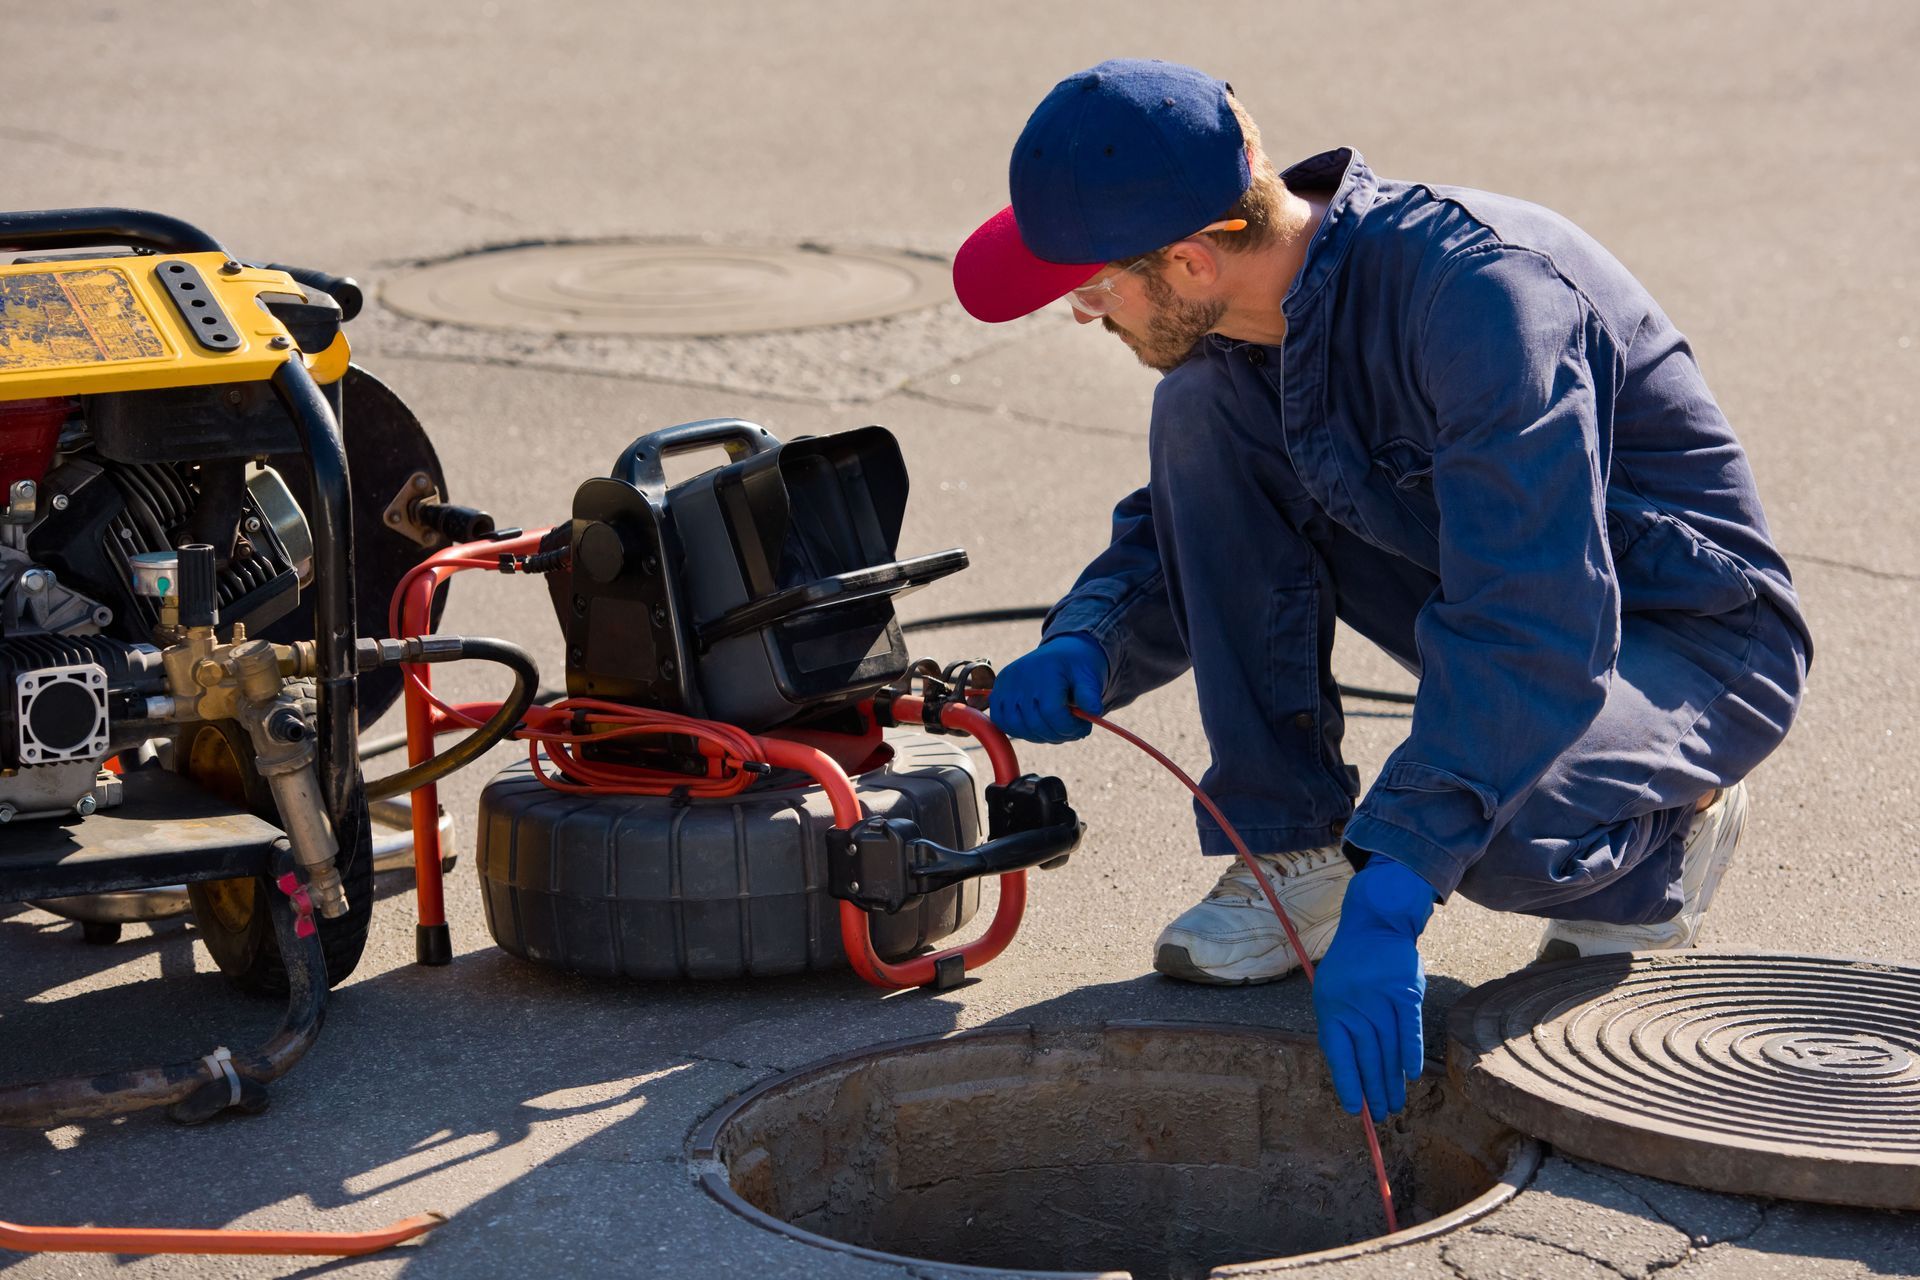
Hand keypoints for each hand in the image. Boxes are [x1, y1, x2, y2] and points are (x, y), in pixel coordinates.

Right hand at [988, 634, 1107, 742]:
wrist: (1061, 654)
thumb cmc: (1077, 668)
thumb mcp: (1090, 676)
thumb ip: (1091, 694)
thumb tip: (1094, 711)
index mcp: (1045, 670)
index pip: (1052, 712)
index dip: (1069, 727)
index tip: (1084, 728)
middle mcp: (1020, 676)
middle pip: (1035, 723)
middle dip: (1058, 734)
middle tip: (1072, 731)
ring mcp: (1005, 685)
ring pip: (1017, 727)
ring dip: (1039, 736)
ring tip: (1056, 729)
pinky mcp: (997, 692)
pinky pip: (1002, 721)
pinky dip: (1019, 730)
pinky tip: (1037, 726)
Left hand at [1312, 857, 1434, 1116]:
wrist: (1375, 926)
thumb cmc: (1350, 966)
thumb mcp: (1330, 993)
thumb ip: (1338, 1028)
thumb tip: (1348, 1072)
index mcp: (1332, 1010)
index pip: (1339, 1056)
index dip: (1348, 1084)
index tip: (1355, 1110)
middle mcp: (1356, 1008)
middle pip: (1367, 1058)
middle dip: (1374, 1090)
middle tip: (1381, 1116)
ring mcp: (1382, 1000)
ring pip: (1388, 1049)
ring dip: (1392, 1080)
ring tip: (1395, 1104)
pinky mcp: (1406, 993)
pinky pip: (1409, 1029)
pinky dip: (1410, 1052)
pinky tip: (1411, 1074)